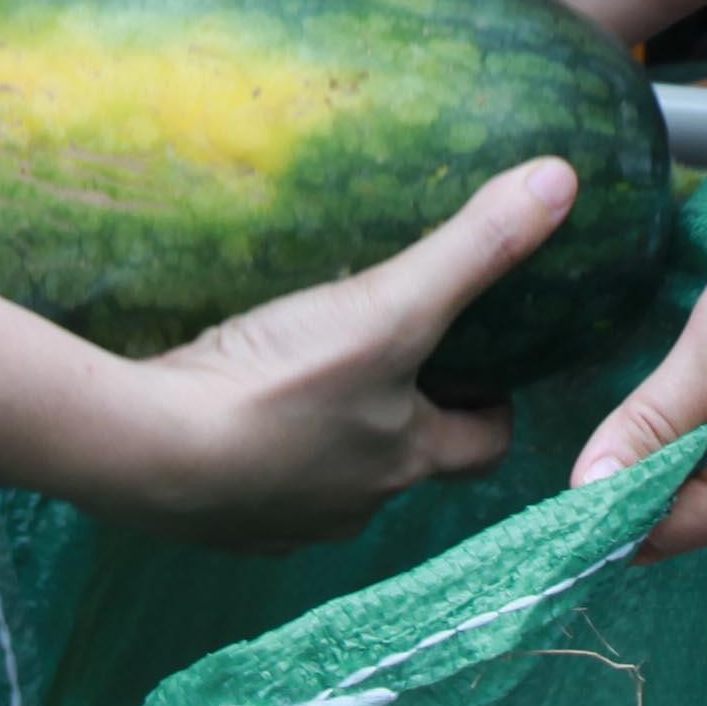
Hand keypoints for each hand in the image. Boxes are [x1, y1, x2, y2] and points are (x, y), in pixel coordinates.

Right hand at [83, 159, 584, 547]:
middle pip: (404, 460)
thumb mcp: (388, 306)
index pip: (482, 445)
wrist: (145, 452)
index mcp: (406, 460)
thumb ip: (471, 247)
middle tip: (394, 349)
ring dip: (331, 431)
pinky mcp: (216, 520)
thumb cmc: (278, 386)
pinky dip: (260, 450)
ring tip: (310, 364)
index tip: (487, 365)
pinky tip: (233, 404)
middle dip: (408, 411)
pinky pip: (256, 487)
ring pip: (329, 476)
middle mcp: (353, 506)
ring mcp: (280, 522)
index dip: (494, 406)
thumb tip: (561, 182)